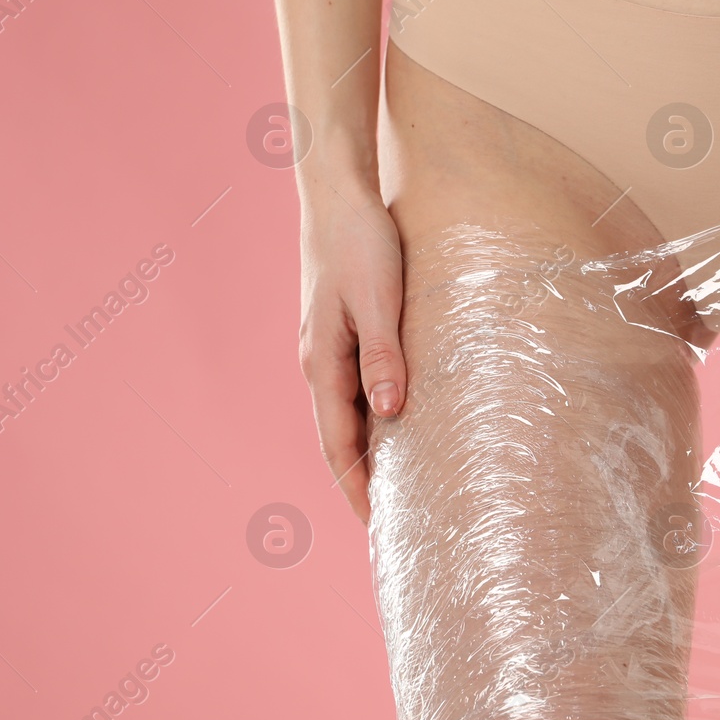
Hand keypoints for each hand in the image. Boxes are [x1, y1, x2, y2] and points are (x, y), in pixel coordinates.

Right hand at [297, 179, 406, 524]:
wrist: (337, 191)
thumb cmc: (360, 240)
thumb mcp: (378, 299)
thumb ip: (383, 355)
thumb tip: (390, 415)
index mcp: (323, 363)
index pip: (338, 446)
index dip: (358, 489)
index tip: (381, 529)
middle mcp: (319, 362)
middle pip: (339, 440)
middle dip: (362, 483)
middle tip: (394, 525)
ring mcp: (328, 348)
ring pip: (347, 416)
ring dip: (368, 453)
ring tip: (399, 487)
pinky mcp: (342, 331)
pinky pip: (355, 390)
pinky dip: (373, 419)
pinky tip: (397, 426)